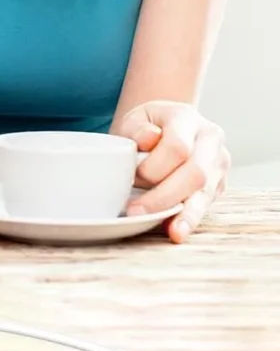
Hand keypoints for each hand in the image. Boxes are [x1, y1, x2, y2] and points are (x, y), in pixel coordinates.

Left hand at [118, 100, 229, 242]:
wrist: (165, 126)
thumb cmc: (147, 125)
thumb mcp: (135, 119)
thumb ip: (137, 129)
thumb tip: (149, 139)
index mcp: (187, 118)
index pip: (177, 147)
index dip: (154, 166)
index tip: (132, 178)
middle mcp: (210, 139)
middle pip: (195, 173)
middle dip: (165, 196)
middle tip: (136, 211)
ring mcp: (218, 162)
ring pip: (206, 192)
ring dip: (185, 214)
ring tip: (172, 232)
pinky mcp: (219, 183)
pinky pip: (206, 203)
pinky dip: (190, 218)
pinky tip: (178, 230)